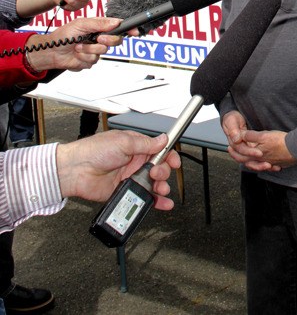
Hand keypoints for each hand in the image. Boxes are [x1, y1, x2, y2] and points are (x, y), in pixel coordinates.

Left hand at [25, 16, 123, 72]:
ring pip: (102, 52)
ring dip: (89, 50)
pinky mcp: (89, 61)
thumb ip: (99, 23)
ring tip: (78, 46)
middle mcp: (99, 38)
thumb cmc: (63, 35)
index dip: (127, 29)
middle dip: (106, 40)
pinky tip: (76, 54)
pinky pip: (93, 61)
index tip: (134, 31)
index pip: (117, 27)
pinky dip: (83, 57)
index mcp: (99, 27)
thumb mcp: (81, 24)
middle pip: (115, 41)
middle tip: (97, 38)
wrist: (51, 51)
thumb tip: (115, 22)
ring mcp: (95, 50)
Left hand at [56, 130, 180, 209]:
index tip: (174, 162)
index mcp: (136, 147)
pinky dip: (155, 201)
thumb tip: (162, 139)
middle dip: (163, 172)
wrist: (75, 170)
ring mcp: (130, 177)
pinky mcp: (124, 192)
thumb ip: (145, 143)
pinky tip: (163, 203)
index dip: (168, 156)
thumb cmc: (93, 151)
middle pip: (159, 169)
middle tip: (156, 174)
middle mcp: (134, 162)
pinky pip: (142, 198)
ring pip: (153, 184)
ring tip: (160, 189)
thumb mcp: (123, 141)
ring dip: (161, 187)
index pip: (159, 151)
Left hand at [222, 111, 295, 171]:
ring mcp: (270, 163)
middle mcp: (262, 161)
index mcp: (257, 155)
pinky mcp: (278, 163)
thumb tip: (240, 135)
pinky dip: (262, 165)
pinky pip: (267, 165)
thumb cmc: (280, 142)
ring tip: (247, 158)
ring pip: (257, 164)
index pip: (242, 155)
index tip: (229, 146)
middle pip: (248, 161)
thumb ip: (251, 136)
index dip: (234, 150)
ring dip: (250, 162)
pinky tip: (264, 163)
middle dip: (239, 156)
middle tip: (233, 151)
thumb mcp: (264, 136)